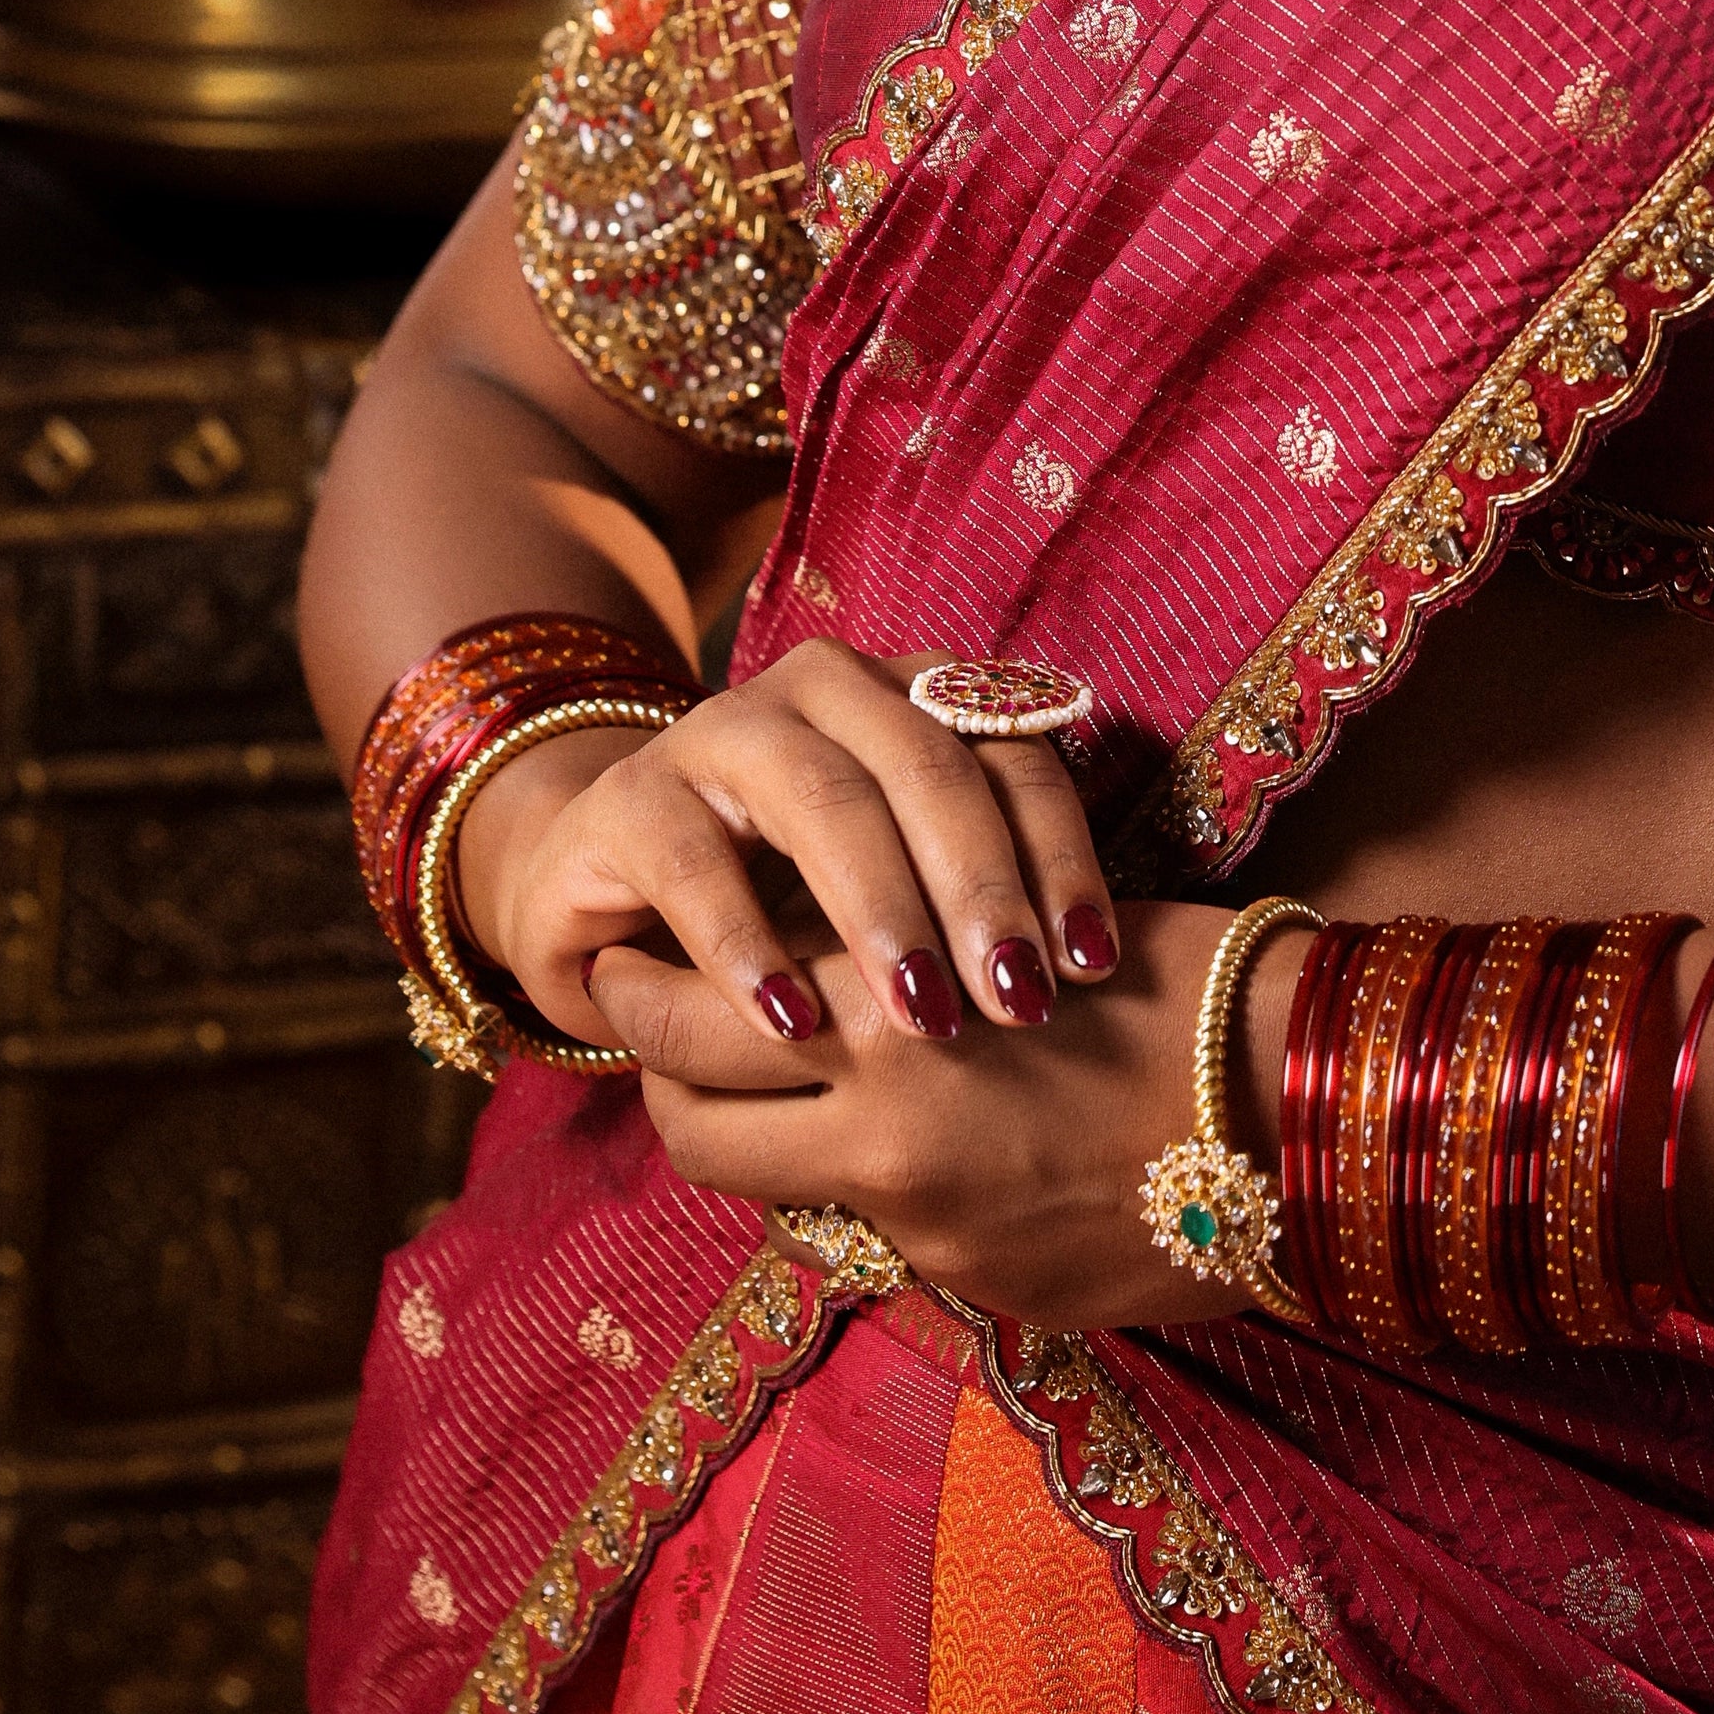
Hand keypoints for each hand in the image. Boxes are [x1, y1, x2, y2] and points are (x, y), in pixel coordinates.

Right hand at [453, 637, 1121, 1059]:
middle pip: (930, 769)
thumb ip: (981, 891)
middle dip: (984, 889)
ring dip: (883, 913)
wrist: (617, 890)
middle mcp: (825, 688)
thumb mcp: (899, 889)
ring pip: (826, 803)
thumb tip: (1096, 967)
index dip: (1060, 855)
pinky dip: (746, 947)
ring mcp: (723, 731)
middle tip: (1020, 999)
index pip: (1014, 755)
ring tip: (924, 1014)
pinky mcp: (632, 797)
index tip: (1091, 964)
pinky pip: (698, 862)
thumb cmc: (794, 901)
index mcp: (910, 693)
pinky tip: (789, 1025)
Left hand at [603, 899, 1268, 1326]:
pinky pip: (875, 1233)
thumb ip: (898, 950)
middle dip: (661, 1074)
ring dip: (755, 1137)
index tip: (630, 954)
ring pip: (768, 1192)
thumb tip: (806, 951)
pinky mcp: (974, 1288)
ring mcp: (921, 1227)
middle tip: (661, 1024)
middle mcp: (876, 1132)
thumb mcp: (1012, 922)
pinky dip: (869, 1182)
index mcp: (886, 1019)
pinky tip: (926, 1134)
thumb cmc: (1179, 980)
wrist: (1301, 1112)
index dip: (639, 988)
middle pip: (690, 1124)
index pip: (686, 1021)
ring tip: (783, 1079)